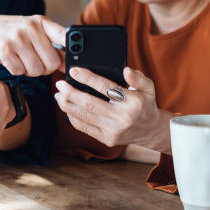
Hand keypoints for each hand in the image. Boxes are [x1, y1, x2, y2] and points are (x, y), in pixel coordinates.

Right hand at [0, 15, 65, 76]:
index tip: (70, 61)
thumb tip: (69, 63)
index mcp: (40, 22)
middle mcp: (30, 28)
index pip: (64, 36)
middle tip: (32, 62)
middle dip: (44, 68)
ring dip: (28, 71)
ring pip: (37, 70)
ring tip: (19, 59)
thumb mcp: (29, 33)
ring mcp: (17, 39)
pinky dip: (15, 71)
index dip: (70, 52)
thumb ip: (50, 46)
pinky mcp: (5, 51)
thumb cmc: (6, 34)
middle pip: (52, 63)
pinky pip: (20, 72)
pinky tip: (9, 61)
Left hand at [54, 66, 169, 151]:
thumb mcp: (148, 88)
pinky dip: (72, 117)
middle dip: (71, 93)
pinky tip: (67, 108)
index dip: (87, 78)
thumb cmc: (145, 105)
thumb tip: (126, 70)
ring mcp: (112, 130)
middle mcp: (121, 118)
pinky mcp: (106, 139)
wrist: (150, 130)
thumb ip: (138, 77)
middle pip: (89, 103)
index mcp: (131, 102)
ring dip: (67, 105)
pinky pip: (84, 127)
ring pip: (83, 116)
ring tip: (58, 94)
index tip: (74, 70)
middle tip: (60, 83)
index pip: (105, 87)